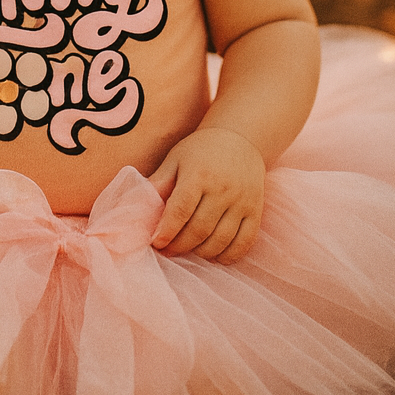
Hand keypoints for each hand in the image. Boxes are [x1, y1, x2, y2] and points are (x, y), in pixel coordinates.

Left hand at [149, 127, 264, 263]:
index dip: (167, 230)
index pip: (180, 210)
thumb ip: (159, 182)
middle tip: (167, 250)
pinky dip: (229, 255)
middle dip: (180, 245)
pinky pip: (245, 241)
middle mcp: (222, 189)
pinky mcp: (255, 210)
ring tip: (188, 251)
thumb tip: (139, 205)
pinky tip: (214, 255)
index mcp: (199, 175)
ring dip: (201, 253)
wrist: (241, 138)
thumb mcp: (175, 159)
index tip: (156, 242)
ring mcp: (242, 201)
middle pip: (199, 229)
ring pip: (221, 240)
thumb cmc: (201, 149)